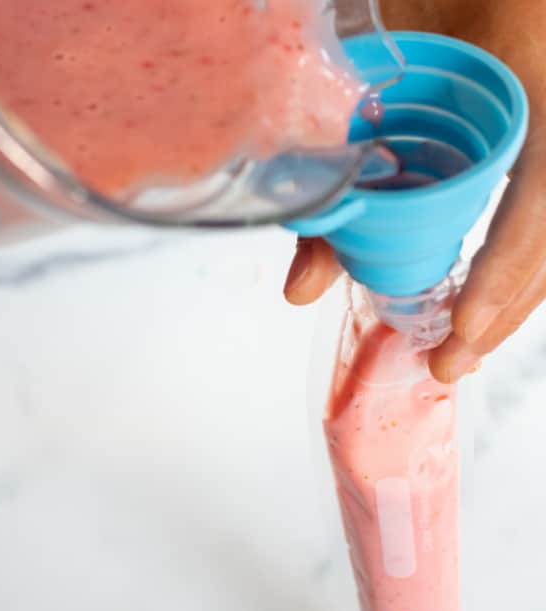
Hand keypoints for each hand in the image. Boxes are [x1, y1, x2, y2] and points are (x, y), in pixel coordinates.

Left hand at [285, 0, 545, 382]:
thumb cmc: (439, 7)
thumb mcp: (378, 75)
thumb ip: (340, 173)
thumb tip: (300, 291)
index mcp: (540, 84)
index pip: (540, 197)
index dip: (505, 269)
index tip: (465, 327)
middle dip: (506, 306)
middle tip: (452, 364)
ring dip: (514, 293)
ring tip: (465, 345)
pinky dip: (517, 260)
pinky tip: (485, 297)